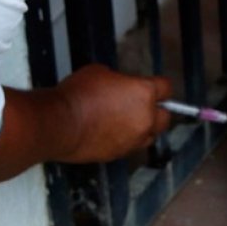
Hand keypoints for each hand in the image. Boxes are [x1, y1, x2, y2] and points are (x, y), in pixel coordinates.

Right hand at [55, 64, 172, 162]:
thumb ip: (120, 80)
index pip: (166, 88)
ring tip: (127, 119)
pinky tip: (113, 131)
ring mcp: (135, 139)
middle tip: (143, 104)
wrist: (60, 124)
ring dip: (144, 127)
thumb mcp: (100, 72)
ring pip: (151, 135)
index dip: (158, 85)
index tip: (153, 85)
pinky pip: (133, 146)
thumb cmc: (77, 96)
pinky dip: (127, 139)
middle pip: (165, 116)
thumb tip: (121, 87)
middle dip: (157, 110)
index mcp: (144, 93)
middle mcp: (145, 118)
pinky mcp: (121, 153)